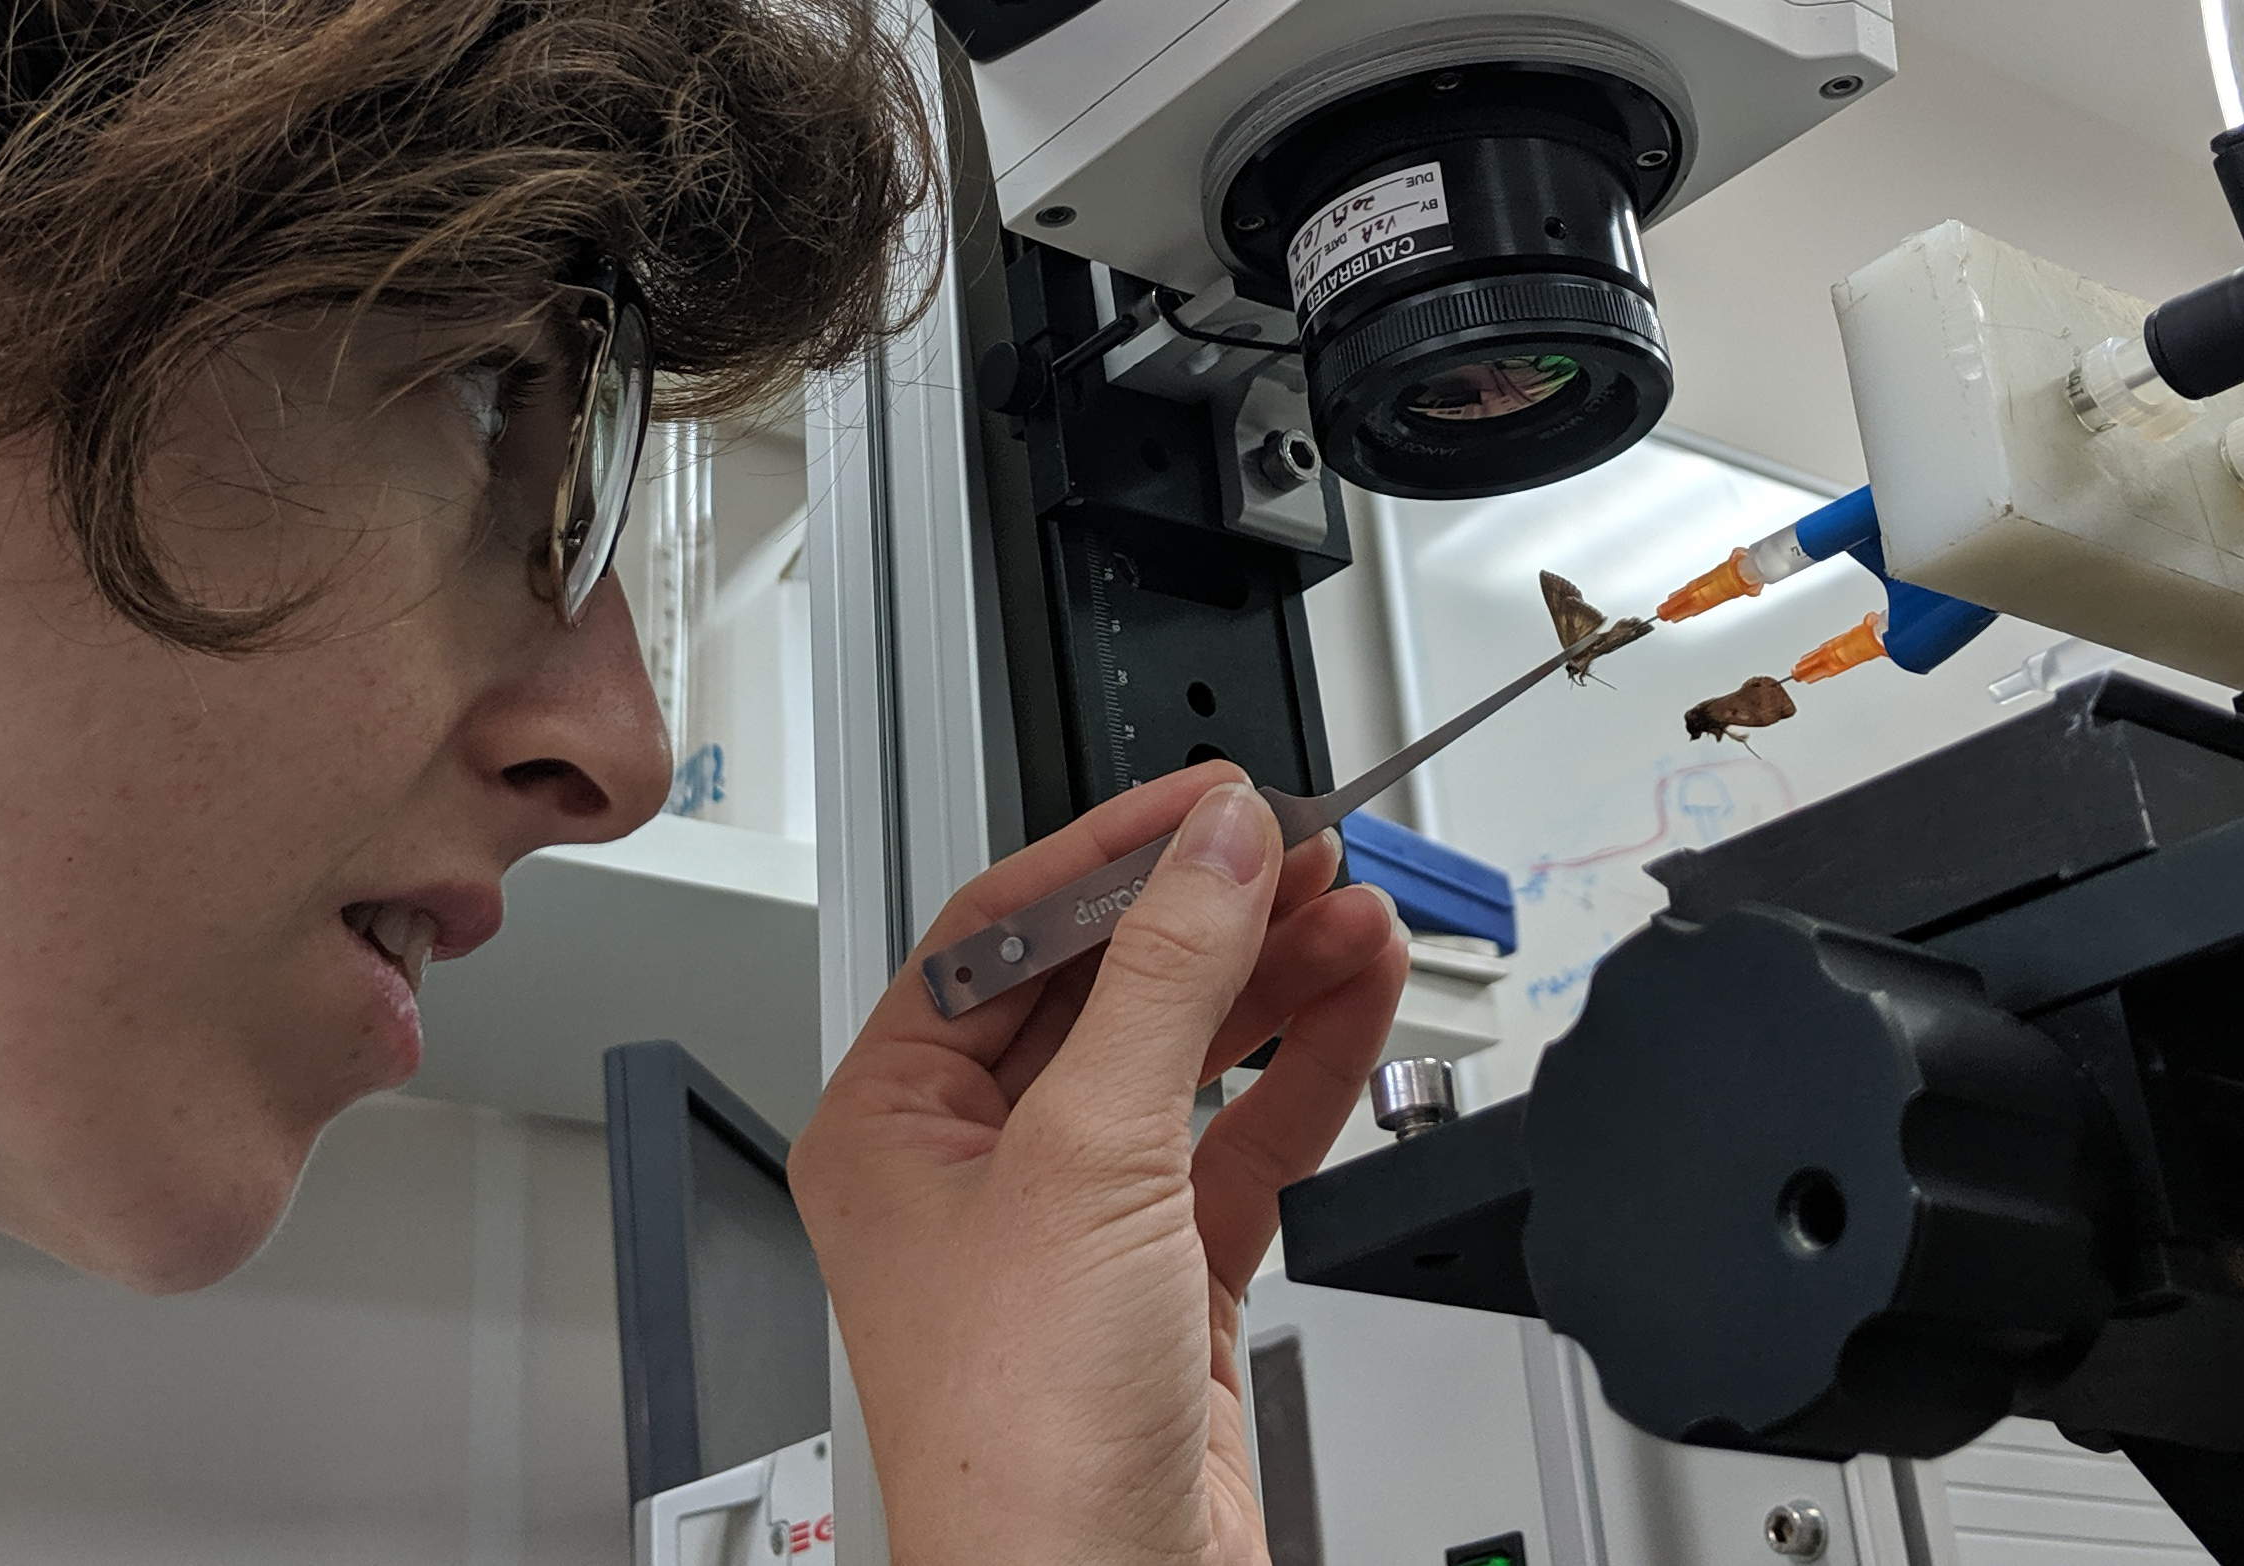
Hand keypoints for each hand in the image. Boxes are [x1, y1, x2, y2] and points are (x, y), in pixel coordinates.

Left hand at [791, 765, 1410, 1564]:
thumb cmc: (1020, 1443)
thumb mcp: (1087, 1160)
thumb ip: (1166, 983)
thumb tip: (1209, 848)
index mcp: (889, 1124)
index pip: (995, 931)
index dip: (1110, 853)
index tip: (1210, 800)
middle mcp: (972, 1168)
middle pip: (1102, 986)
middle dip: (1208, 912)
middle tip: (1303, 848)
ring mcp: (1073, 1224)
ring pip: (1183, 1057)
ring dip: (1271, 978)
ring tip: (1354, 909)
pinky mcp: (1166, 1281)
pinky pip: (1239, 1140)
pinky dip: (1301, 1067)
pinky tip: (1353, 1000)